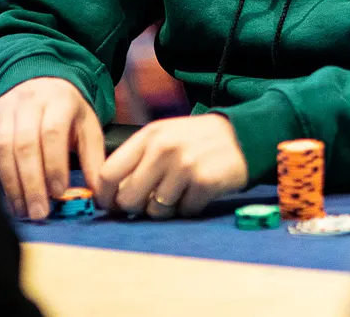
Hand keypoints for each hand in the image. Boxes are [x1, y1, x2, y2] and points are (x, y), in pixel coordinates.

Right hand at [0, 77, 104, 219]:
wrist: (40, 83)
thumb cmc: (67, 112)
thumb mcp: (87, 127)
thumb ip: (93, 158)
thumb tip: (99, 192)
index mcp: (60, 101)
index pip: (53, 133)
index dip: (54, 165)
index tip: (58, 193)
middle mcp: (30, 102)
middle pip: (25, 145)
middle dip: (32, 182)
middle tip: (39, 212)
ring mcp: (6, 110)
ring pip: (4, 150)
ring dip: (13, 185)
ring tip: (23, 210)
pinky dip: (0, 176)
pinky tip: (10, 196)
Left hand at [96, 114, 247, 218]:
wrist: (244, 136)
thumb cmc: (198, 141)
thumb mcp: (165, 138)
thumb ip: (138, 161)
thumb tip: (112, 198)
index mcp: (149, 136)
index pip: (108, 173)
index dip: (105, 197)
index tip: (111, 207)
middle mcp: (163, 148)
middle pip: (128, 198)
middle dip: (137, 207)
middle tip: (153, 201)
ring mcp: (185, 165)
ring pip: (155, 210)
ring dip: (167, 209)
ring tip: (181, 193)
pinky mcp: (204, 181)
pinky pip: (184, 212)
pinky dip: (190, 208)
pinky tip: (199, 192)